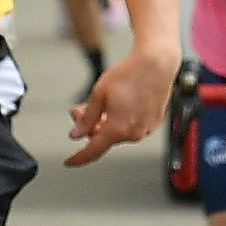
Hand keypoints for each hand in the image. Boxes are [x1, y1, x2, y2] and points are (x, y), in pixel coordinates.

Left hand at [64, 44, 173, 166]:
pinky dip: (121, 119)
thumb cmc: (129, 75)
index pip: (93, 151)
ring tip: (100, 103)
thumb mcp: (99, 94)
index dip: (78, 157)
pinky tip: (119, 102)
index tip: (69, 161)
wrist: (157, 63)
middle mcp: (133, 133)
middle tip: (78, 110)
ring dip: (105, 122)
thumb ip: (87, 119)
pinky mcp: (153, 122)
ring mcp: (145, 129)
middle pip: (105, 138)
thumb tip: (76, 135)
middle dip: (90, 126)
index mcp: (118, 129)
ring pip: (118, 132)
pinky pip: (132, 126)